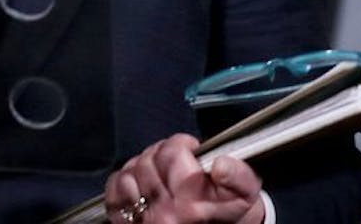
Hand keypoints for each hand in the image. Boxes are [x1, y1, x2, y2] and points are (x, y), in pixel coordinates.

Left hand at [105, 134, 264, 223]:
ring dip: (143, 167)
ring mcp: (142, 221)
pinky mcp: (126, 223)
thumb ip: (239, 176)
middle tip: (177, 164)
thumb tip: (220, 165)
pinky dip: (125, 181)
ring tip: (160, 175)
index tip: (191, 150)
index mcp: (192, 206)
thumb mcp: (246, 195)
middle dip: (164, 155)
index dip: (183, 145)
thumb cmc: (231, 214)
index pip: (172, 153)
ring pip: (129, 171)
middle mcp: (164, 216)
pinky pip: (114, 189)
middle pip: (149, 160)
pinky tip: (143, 185)